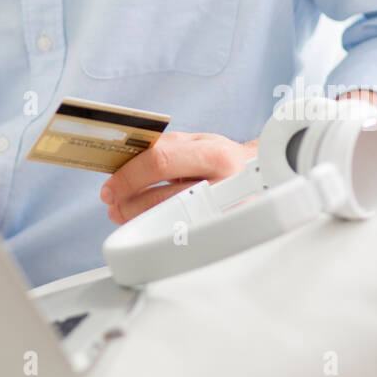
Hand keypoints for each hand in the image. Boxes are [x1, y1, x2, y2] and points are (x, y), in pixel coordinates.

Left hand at [100, 132, 257, 224]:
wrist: (267, 179)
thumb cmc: (225, 161)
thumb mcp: (201, 144)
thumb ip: (167, 149)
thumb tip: (124, 163)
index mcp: (213, 152)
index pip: (159, 160)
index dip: (128, 176)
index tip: (110, 186)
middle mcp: (223, 181)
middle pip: (161, 194)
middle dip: (128, 201)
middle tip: (112, 203)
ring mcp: (226, 209)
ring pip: (169, 217)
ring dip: (137, 216)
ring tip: (123, 213)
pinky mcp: (226, 231)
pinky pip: (182, 232)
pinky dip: (157, 228)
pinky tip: (147, 226)